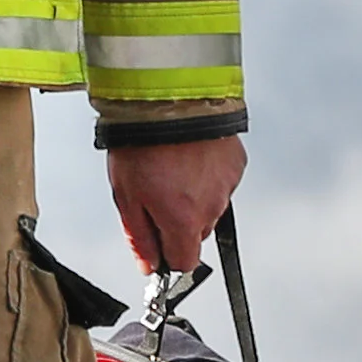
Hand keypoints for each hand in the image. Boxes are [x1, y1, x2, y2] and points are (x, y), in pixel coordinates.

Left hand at [106, 136, 247, 275]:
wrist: (171, 97)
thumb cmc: (143, 141)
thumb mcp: (126, 195)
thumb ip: (139, 237)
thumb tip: (148, 265)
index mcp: (184, 220)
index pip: (184, 263)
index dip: (167, 256)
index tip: (157, 245)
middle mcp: (212, 207)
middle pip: (196, 233)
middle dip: (178, 222)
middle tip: (155, 193)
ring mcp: (227, 184)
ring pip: (209, 206)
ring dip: (192, 196)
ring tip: (170, 168)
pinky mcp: (236, 163)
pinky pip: (220, 182)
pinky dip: (206, 175)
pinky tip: (188, 157)